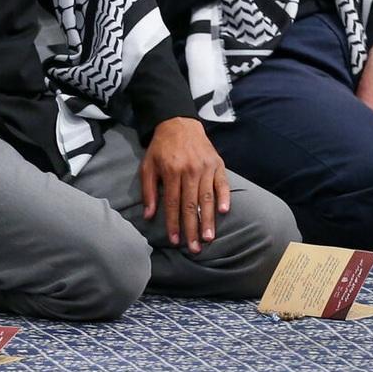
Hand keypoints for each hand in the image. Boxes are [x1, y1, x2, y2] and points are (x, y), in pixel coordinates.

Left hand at [138, 117, 229, 251]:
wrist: (179, 123)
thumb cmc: (161, 148)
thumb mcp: (148, 165)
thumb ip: (148, 190)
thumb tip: (148, 215)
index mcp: (171, 171)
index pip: (173, 203)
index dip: (173, 223)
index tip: (175, 241)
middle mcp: (190, 170)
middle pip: (191, 204)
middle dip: (192, 228)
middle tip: (194, 248)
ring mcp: (205, 167)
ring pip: (207, 197)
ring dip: (208, 219)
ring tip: (208, 237)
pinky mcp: (217, 163)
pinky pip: (222, 183)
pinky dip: (225, 196)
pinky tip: (224, 211)